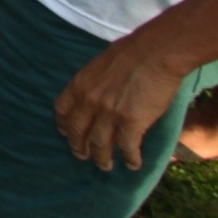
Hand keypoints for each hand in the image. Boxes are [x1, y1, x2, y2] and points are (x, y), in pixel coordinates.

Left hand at [54, 31, 188, 172]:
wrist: (155, 52)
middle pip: (77, 132)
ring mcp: (109, 113)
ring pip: (99, 145)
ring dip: (102, 158)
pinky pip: (127, 147)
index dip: (64, 125)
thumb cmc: (131, 52)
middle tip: (83, 156)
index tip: (66, 133)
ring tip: (105, 166)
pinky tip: (132, 164)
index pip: (62, 111)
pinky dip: (129, 158)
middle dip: (79, 147)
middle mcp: (89, 101)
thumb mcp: (99, 64)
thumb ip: (92, 82)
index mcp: (79, 84)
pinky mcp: (131, 122)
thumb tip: (94, 93)